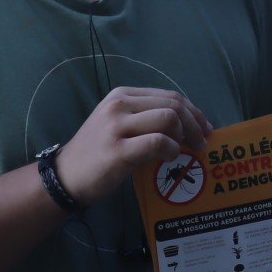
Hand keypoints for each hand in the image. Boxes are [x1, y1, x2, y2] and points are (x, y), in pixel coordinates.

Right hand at [56, 87, 212, 205]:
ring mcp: (116, 126)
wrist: (67, 175)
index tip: (205, 127)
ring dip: (184, 137)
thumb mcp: (120, 124)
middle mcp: (119, 105)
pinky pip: (158, 142)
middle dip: (195, 124)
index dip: (194, 111)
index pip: (169, 95)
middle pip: (173, 105)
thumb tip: (189, 123)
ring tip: (182, 151)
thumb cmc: (99, 152)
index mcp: (123, 95)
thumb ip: (149, 118)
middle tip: (201, 143)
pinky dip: (171, 150)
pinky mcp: (118, 149)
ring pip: (168, 119)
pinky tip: (168, 158)